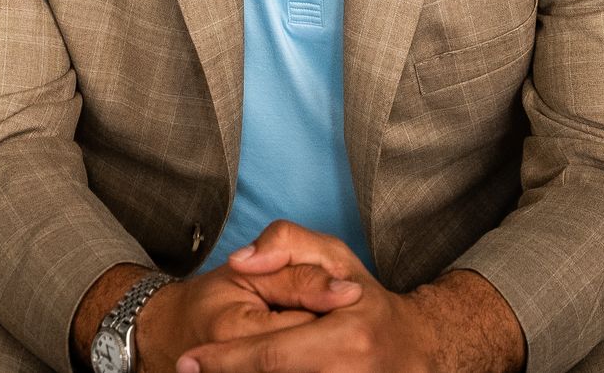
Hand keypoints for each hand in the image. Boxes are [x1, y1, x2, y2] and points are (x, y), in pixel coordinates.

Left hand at [176, 220, 442, 372]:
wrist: (415, 351)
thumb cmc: (367, 301)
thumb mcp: (335, 255)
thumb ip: (286, 244)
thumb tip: (242, 262)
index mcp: (347, 339)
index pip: (268, 357)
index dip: (222, 362)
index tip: (188, 363)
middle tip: (195, 370)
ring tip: (221, 370)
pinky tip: (257, 372)